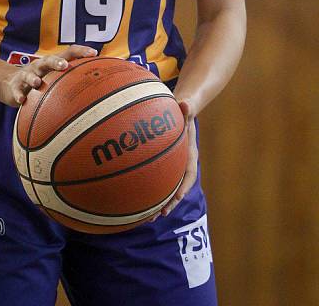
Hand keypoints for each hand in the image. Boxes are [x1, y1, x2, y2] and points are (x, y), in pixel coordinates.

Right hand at [0, 45, 97, 106]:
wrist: (10, 84)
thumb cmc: (42, 82)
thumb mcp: (56, 79)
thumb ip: (75, 82)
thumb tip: (105, 93)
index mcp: (54, 63)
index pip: (69, 53)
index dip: (81, 51)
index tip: (94, 54)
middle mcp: (41, 66)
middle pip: (48, 60)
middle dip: (56, 62)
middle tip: (64, 66)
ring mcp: (27, 75)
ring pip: (30, 74)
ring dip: (33, 78)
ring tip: (37, 84)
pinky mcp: (15, 87)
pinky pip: (16, 90)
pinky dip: (19, 95)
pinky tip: (22, 101)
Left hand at [148, 100, 197, 221]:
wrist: (183, 111)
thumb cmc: (182, 111)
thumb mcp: (185, 109)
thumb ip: (186, 108)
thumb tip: (186, 103)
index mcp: (189, 154)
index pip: (188, 174)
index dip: (183, 187)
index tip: (177, 198)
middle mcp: (182, 164)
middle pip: (176, 188)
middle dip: (168, 203)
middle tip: (158, 215)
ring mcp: (172, 167)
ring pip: (165, 188)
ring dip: (157, 203)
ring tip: (145, 218)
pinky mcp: (162, 165)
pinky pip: (155, 180)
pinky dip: (146, 191)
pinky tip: (132, 200)